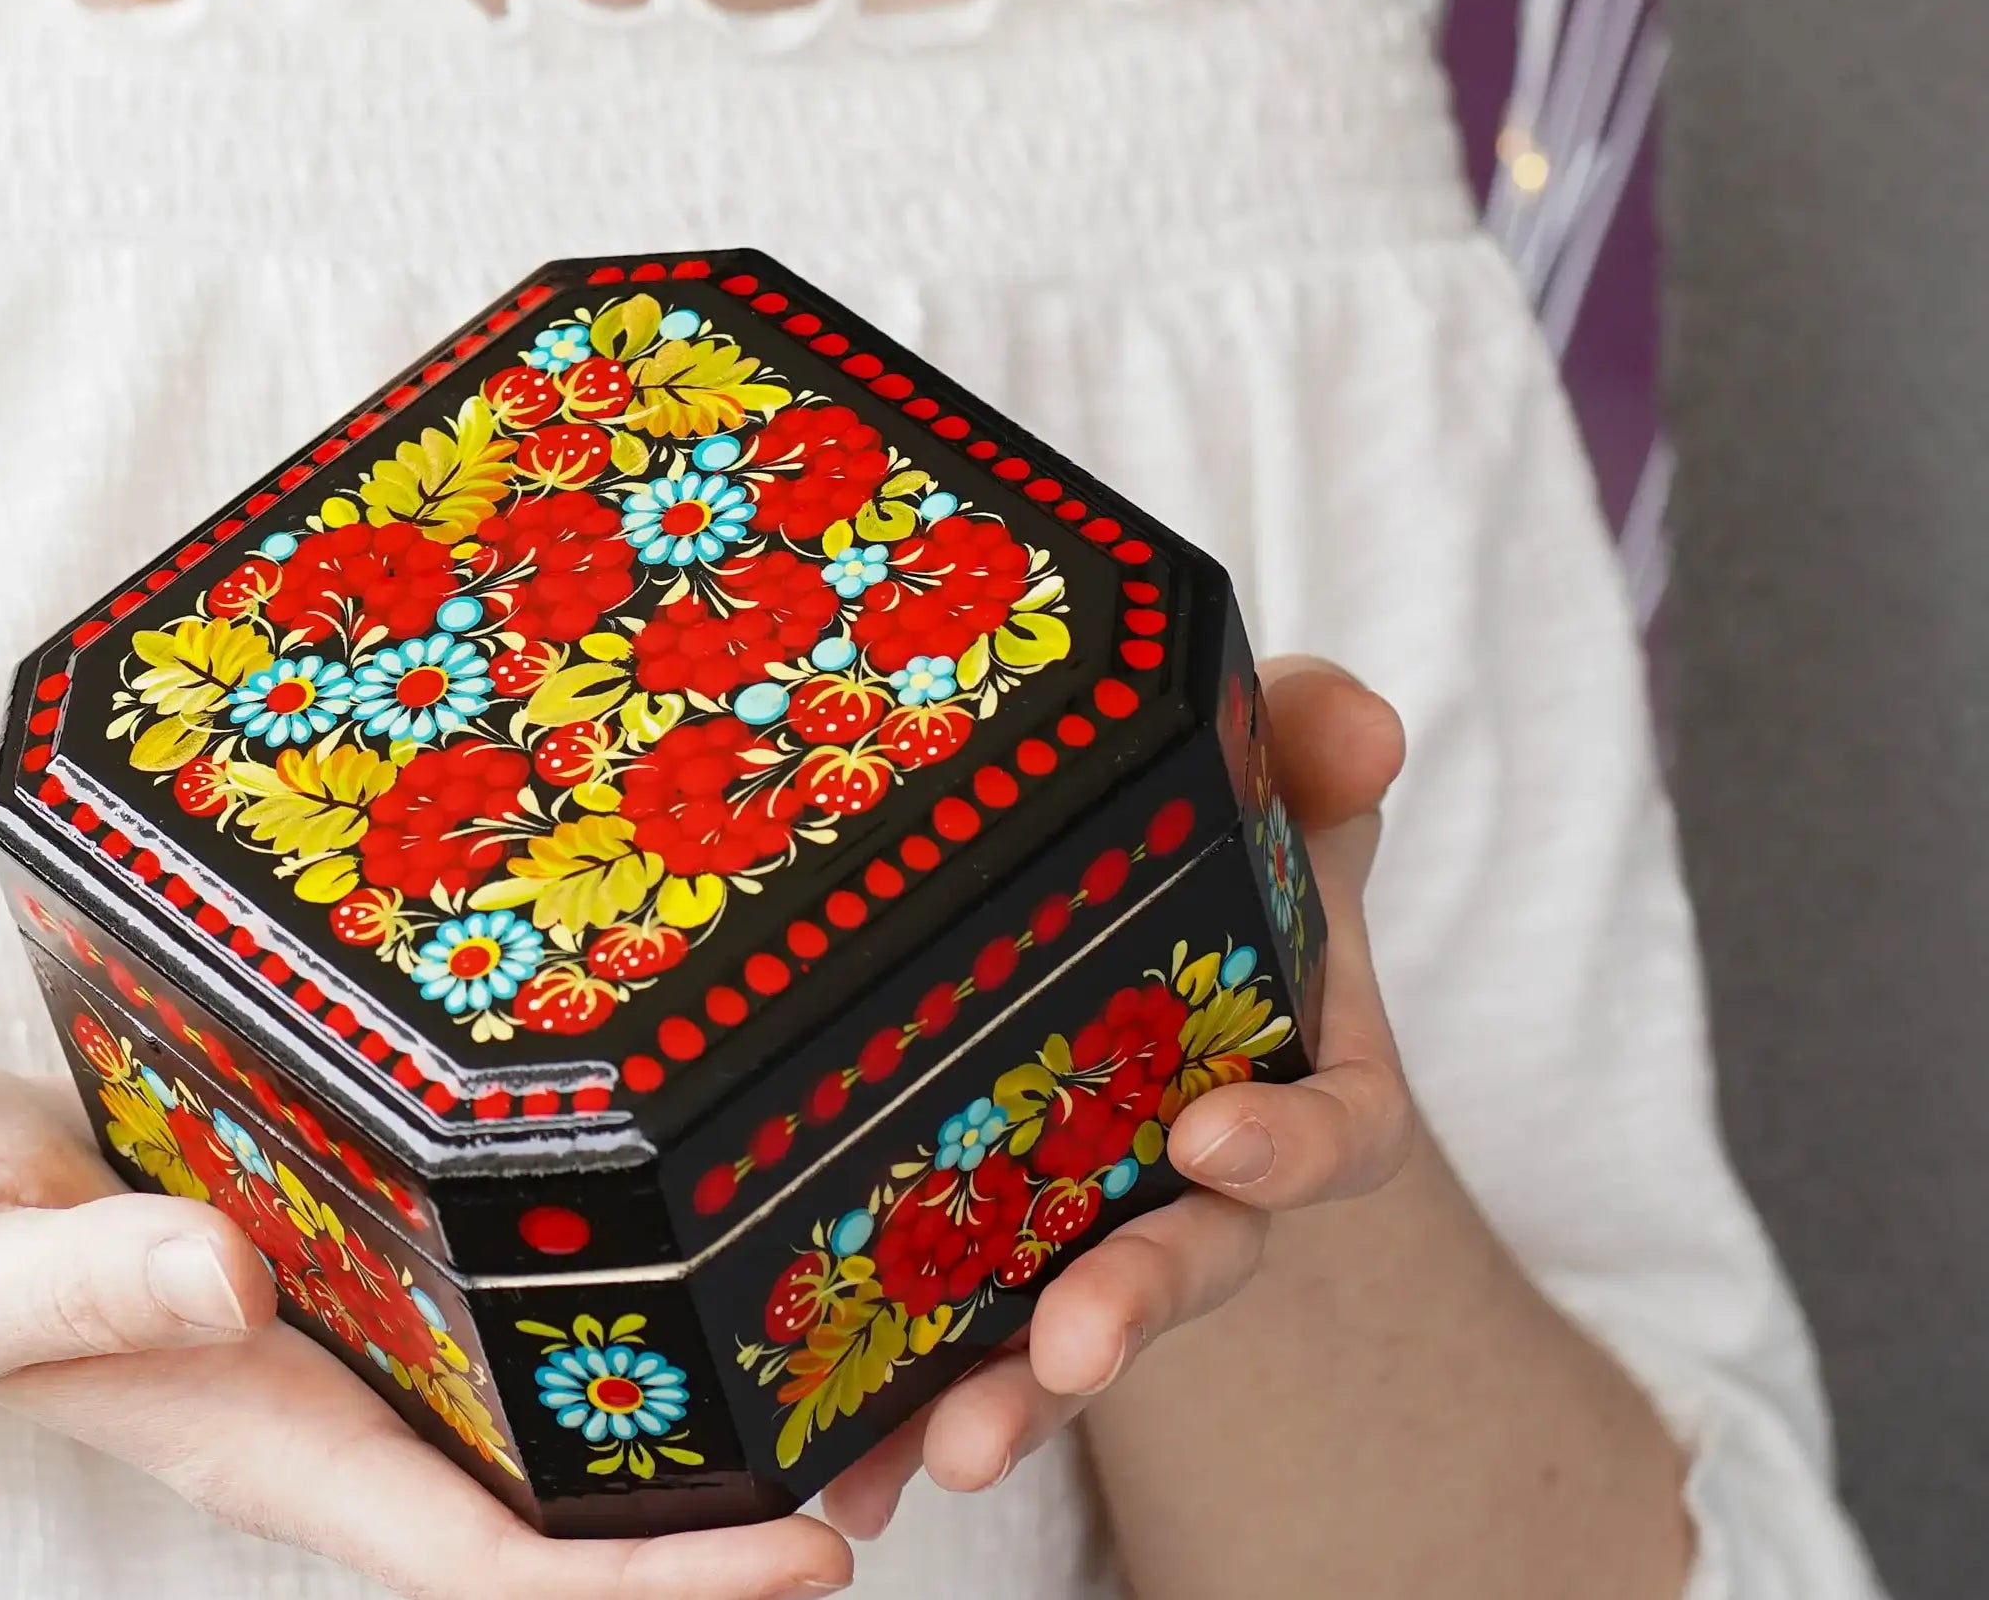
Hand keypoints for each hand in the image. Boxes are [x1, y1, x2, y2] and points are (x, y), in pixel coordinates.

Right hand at [0, 1062, 853, 1599]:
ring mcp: (361, 1330)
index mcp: (284, 1439)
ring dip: (708, 1384)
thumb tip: (226, 1274)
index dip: (659, 1576)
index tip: (817, 1562)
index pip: (503, 1555)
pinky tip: (705, 1199)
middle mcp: (353, 1401)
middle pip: (579, 1492)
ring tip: (881, 1319)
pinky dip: (616, 1282)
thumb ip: (82, 1280)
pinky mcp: (354, 1242)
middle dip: (743, 1492)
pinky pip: (511, 1289)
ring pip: (567, 1392)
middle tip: (936, 1423)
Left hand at [816, 655, 1414, 1541]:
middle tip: (1067, 1352)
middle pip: (1190, 1260)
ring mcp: (1098, 1224)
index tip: (1213, 1134)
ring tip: (939, 1453)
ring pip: (1073, 1329)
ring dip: (1013, 1398)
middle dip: (1129, 1310)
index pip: (1332, 1129)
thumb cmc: (1205, 833)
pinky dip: (902, 1411)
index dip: (1285, 1142)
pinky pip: (959, 1344)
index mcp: (1296, 1071)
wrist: (1122, 906)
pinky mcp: (997, 1256)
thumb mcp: (1261, 774)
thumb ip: (1310, 744)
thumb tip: (1362, 723)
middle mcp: (1204, 1173)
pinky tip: (834, 1472)